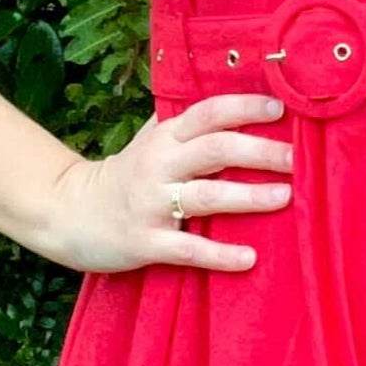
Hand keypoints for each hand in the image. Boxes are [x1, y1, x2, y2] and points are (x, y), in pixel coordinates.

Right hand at [38, 93, 295, 273]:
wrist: (69, 212)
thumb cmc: (126, 174)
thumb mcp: (152, 142)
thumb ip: (186, 126)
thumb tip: (240, 108)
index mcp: (164, 137)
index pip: (208, 113)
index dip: (244, 107)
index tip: (280, 108)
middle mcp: (159, 165)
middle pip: (215, 149)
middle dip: (259, 151)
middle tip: (296, 158)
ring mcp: (151, 204)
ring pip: (206, 196)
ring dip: (248, 196)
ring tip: (285, 197)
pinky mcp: (145, 242)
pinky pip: (187, 249)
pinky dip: (219, 255)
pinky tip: (249, 258)